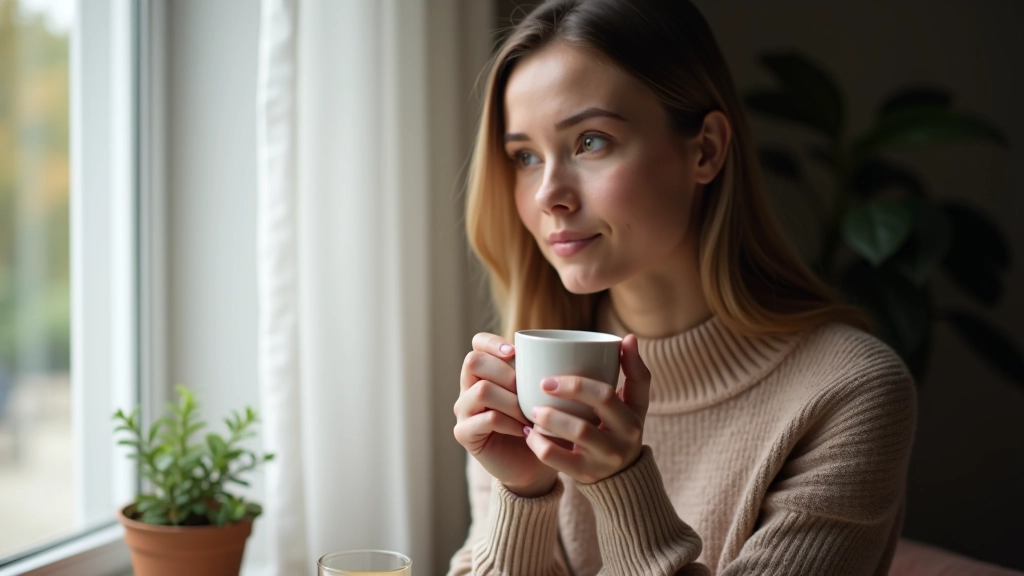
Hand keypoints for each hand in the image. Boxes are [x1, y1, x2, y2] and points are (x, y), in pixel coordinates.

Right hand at [453, 332, 559, 497]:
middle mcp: (469, 387)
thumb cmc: (542, 424)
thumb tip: (565, 351)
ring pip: (481, 390)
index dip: (493, 342)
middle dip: (505, 373)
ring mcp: (464, 410)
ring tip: (529, 414)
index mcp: (485, 372)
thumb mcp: (543, 395)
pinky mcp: (464, 433)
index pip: (477, 343)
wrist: (536, 464)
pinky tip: (524, 431)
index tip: (515, 353)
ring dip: (511, 401)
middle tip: (527, 390)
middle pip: (473, 361)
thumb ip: (542, 373)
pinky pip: (486, 419)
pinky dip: (509, 423)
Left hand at [524, 334, 650, 483]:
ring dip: (548, 422)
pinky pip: (557, 461)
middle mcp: (620, 443)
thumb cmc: (622, 427)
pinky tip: (528, 433)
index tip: (549, 377)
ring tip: (531, 411)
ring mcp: (602, 462)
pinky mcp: (585, 475)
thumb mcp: (635, 403)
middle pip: (586, 423)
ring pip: (573, 440)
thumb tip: (629, 338)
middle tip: (539, 388)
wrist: (623, 475)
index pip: (605, 396)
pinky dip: (539, 445)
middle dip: (558, 405)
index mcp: (631, 419)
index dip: (576, 384)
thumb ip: (634, 371)